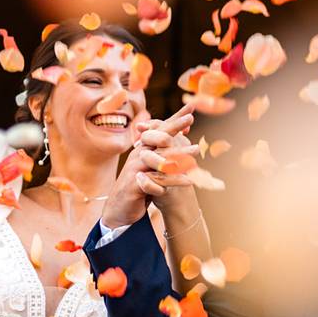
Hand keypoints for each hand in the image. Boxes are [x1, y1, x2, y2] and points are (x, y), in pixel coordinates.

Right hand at [98, 109, 192, 231]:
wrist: (120, 209)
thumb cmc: (140, 185)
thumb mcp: (153, 167)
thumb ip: (166, 153)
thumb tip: (185, 138)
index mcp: (144, 148)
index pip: (160, 130)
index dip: (174, 118)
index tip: (190, 107)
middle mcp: (139, 154)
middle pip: (158, 138)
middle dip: (174, 127)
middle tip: (190, 119)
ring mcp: (136, 168)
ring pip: (160, 159)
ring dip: (180, 155)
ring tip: (197, 151)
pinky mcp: (136, 184)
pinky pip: (157, 181)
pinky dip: (174, 181)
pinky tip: (189, 181)